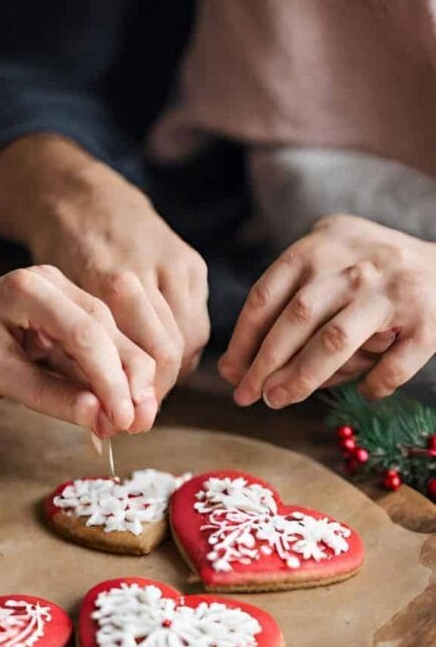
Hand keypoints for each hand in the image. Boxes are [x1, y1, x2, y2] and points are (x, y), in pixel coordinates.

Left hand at [0, 136, 209, 402]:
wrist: (79, 200)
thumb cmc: (56, 262)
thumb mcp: (51, 310)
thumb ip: (75, 363)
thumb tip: (101, 425)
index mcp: (107, 278)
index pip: (142, 355)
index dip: (137, 397)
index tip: (124, 424)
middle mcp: (147, 268)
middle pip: (172, 352)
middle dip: (155, 392)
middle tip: (137, 418)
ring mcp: (175, 262)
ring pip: (191, 340)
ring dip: (170, 372)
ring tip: (143, 392)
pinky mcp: (192, 263)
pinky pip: (195, 321)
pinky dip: (179, 347)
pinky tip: (154, 360)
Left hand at [0, 265, 159, 436]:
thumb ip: (46, 395)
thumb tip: (97, 416)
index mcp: (29, 289)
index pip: (85, 333)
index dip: (111, 378)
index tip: (124, 418)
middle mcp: (56, 285)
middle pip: (109, 332)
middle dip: (131, 380)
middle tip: (141, 425)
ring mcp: (67, 299)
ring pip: (113, 341)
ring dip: (128, 383)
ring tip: (137, 424)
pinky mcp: (73, 320)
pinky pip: (101, 351)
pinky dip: (112, 382)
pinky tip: (122, 410)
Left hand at [220, 215, 435, 405]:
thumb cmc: (367, 277)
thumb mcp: (323, 270)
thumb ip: (282, 310)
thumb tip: (233, 369)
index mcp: (320, 246)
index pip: (267, 295)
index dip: (243, 340)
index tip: (230, 373)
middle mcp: (355, 263)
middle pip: (296, 318)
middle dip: (264, 364)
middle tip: (247, 396)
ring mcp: (393, 290)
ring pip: (335, 341)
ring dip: (301, 378)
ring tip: (278, 400)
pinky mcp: (428, 321)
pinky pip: (390, 367)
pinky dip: (372, 385)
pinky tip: (362, 391)